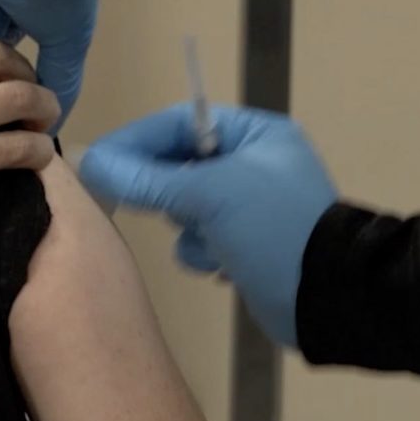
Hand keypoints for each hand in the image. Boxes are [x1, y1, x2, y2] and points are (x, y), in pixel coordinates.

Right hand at [77, 105, 338, 348]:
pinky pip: (202, 238)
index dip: (136, 140)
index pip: (180, 123)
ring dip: (187, 226)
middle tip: (131, 202)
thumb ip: (149, 179)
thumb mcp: (211, 196)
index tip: (97, 162)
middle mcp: (254, 164)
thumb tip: (92, 162)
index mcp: (256, 135)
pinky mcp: (247, 245)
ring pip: (186, 206)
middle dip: (164, 189)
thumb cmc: (274, 229)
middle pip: (179, 164)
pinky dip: (203, 251)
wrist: (328, 297)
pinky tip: (219, 265)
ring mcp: (251, 207)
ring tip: (204, 239)